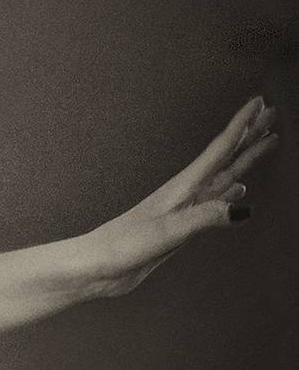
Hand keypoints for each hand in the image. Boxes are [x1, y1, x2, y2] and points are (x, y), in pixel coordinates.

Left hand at [81, 94, 280, 298]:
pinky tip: (240, 192)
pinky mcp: (181, 225)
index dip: (241, 126)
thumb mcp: (167, 231)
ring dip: (244, 159)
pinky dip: (230, 193)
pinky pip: (215, 202)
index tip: (260, 104)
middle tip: (271, 114)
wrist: (98, 266)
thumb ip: (204, 218)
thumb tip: (242, 207)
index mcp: (182, 188)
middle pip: (225, 158)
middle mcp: (186, 193)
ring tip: (265, 143)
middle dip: (249, 135)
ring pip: (224, 177)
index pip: (219, 150)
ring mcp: (184, 208)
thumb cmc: (122, 246)